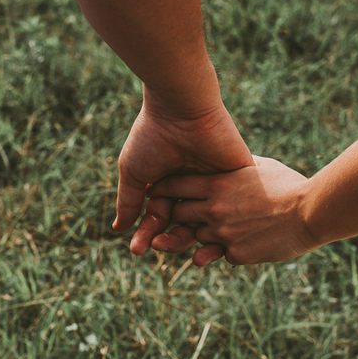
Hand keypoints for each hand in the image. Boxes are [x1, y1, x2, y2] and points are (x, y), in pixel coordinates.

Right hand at [113, 96, 252, 253]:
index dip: (148, 234)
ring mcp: (217, 184)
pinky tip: (204, 243)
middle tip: (155, 247)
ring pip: (206, 223)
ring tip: (170, 245)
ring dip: (188, 239)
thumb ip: (129, 202)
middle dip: (167, 239)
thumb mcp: (134, 172)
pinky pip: (232, 212)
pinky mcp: (239, 180)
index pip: (161, 217)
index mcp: (171, 182)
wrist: (181, 110)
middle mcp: (194, 185)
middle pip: (184, 223)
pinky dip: (220, 230)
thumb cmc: (153, 136)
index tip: (137, 248)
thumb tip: (118, 230)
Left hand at [147, 156, 317, 266]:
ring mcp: (223, 235)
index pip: (174, 186)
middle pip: (178, 215)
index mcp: (217, 185)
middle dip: (179, 215)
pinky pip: (220, 254)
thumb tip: (226, 158)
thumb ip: (236, 166)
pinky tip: (245, 240)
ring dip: (203, 235)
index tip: (160, 191)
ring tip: (222, 229)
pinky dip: (228, 248)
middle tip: (185, 214)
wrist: (311, 212)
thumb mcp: (258, 167)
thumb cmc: (288, 185)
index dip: (164, 189)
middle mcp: (214, 210)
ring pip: (196, 238)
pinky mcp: (236, 254)